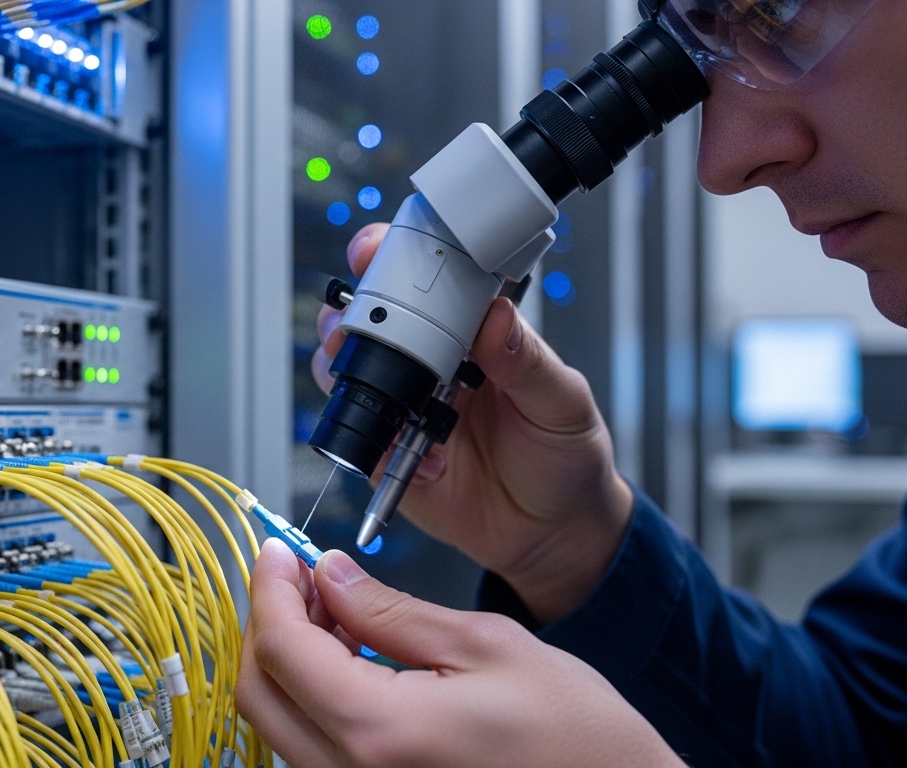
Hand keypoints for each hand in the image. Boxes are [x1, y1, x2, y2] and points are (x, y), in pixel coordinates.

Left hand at [237, 541, 682, 767]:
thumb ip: (391, 610)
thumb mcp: (487, 645)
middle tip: (298, 574)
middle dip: (269, 621)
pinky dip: (314, 697)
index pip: (283, 649)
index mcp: (383, 735)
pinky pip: (313, 749)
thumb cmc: (580, 739)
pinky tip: (350, 659)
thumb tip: (328, 575)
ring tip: (333, 610)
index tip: (278, 550)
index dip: (271, 588)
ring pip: (280, 724)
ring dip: (289, 659)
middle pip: (260, 692)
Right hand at [313, 223, 633, 622]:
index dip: (398, 258)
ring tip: (353, 362)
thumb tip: (496, 316)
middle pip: (371, 316)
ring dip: (340, 361)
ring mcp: (404, 407)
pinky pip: (355, 437)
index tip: (380, 250)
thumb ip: (527, 361)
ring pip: (346, 369)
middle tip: (361, 313)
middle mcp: (430, 362)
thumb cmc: (566, 457)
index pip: (429, 280)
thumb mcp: (562, 403)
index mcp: (474, 333)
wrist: (553, 532)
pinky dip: (360, 435)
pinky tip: (398, 443)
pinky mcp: (387, 455)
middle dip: (353, 305)